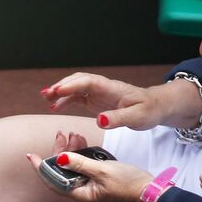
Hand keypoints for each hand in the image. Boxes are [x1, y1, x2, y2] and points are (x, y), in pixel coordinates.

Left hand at [27, 132, 154, 201]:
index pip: (52, 180)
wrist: (148, 189)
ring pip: (71, 165)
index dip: (41, 167)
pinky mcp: (96, 177)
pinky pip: (82, 163)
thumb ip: (80, 163)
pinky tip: (81, 140)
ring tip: (72, 133)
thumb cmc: (127, 183)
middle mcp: (80, 189)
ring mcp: (88, 183)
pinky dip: (80, 151)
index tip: (30, 156)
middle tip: (60, 133)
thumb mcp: (102, 170)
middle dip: (58, 151)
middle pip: (61, 170)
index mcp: (79, 192)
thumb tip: (61, 158)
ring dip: (70, 149)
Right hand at [41, 72, 201, 131]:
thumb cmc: (149, 110)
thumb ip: (118, 119)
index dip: (72, 85)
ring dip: (61, 92)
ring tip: (46, 99)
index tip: (58, 91)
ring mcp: (99, 93)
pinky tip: (56, 107)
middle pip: (79, 81)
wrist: (155, 106)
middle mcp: (103, 88)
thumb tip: (100, 120)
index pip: (89, 83)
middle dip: (62, 86)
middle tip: (46, 94)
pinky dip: (66, 100)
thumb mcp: (137, 117)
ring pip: (76, 88)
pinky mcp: (96, 101)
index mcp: (112, 89)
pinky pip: (78, 97)